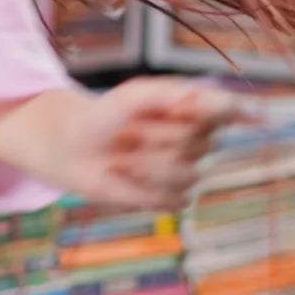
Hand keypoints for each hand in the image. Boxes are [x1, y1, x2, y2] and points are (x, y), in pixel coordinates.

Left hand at [52, 76, 250, 208]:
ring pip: (188, 174)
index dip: (211, 113)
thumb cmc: (103, 116)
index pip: (224, 111)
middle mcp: (195, 140)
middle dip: (159, 139)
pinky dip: (147, 191)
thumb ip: (172, 94)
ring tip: (121, 158)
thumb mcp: (134, 96)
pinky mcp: (170, 196)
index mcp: (192, 109)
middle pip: (202, 144)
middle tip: (128, 133)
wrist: (70, 149)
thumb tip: (221, 101)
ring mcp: (184, 170)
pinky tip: (127, 179)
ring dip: (147, 167)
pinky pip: (177, 199)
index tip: (185, 111)